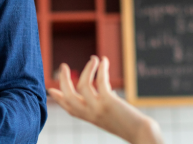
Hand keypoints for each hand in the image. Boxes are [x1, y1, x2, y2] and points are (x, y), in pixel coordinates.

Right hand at [47, 56, 163, 143]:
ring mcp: (98, 108)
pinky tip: (103, 61)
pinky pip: (100, 81)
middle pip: (68, 96)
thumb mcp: (111, 115)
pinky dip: (101, 69)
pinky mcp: (108, 102)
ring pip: (82, 85)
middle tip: (63, 66)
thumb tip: (105, 89)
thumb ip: (104, 104)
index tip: (51, 89)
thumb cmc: (129, 124)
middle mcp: (90, 114)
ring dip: (87, 69)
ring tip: (93, 59)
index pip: (69, 108)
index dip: (58, 98)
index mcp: (89, 118)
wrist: (141, 133)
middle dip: (63, 80)